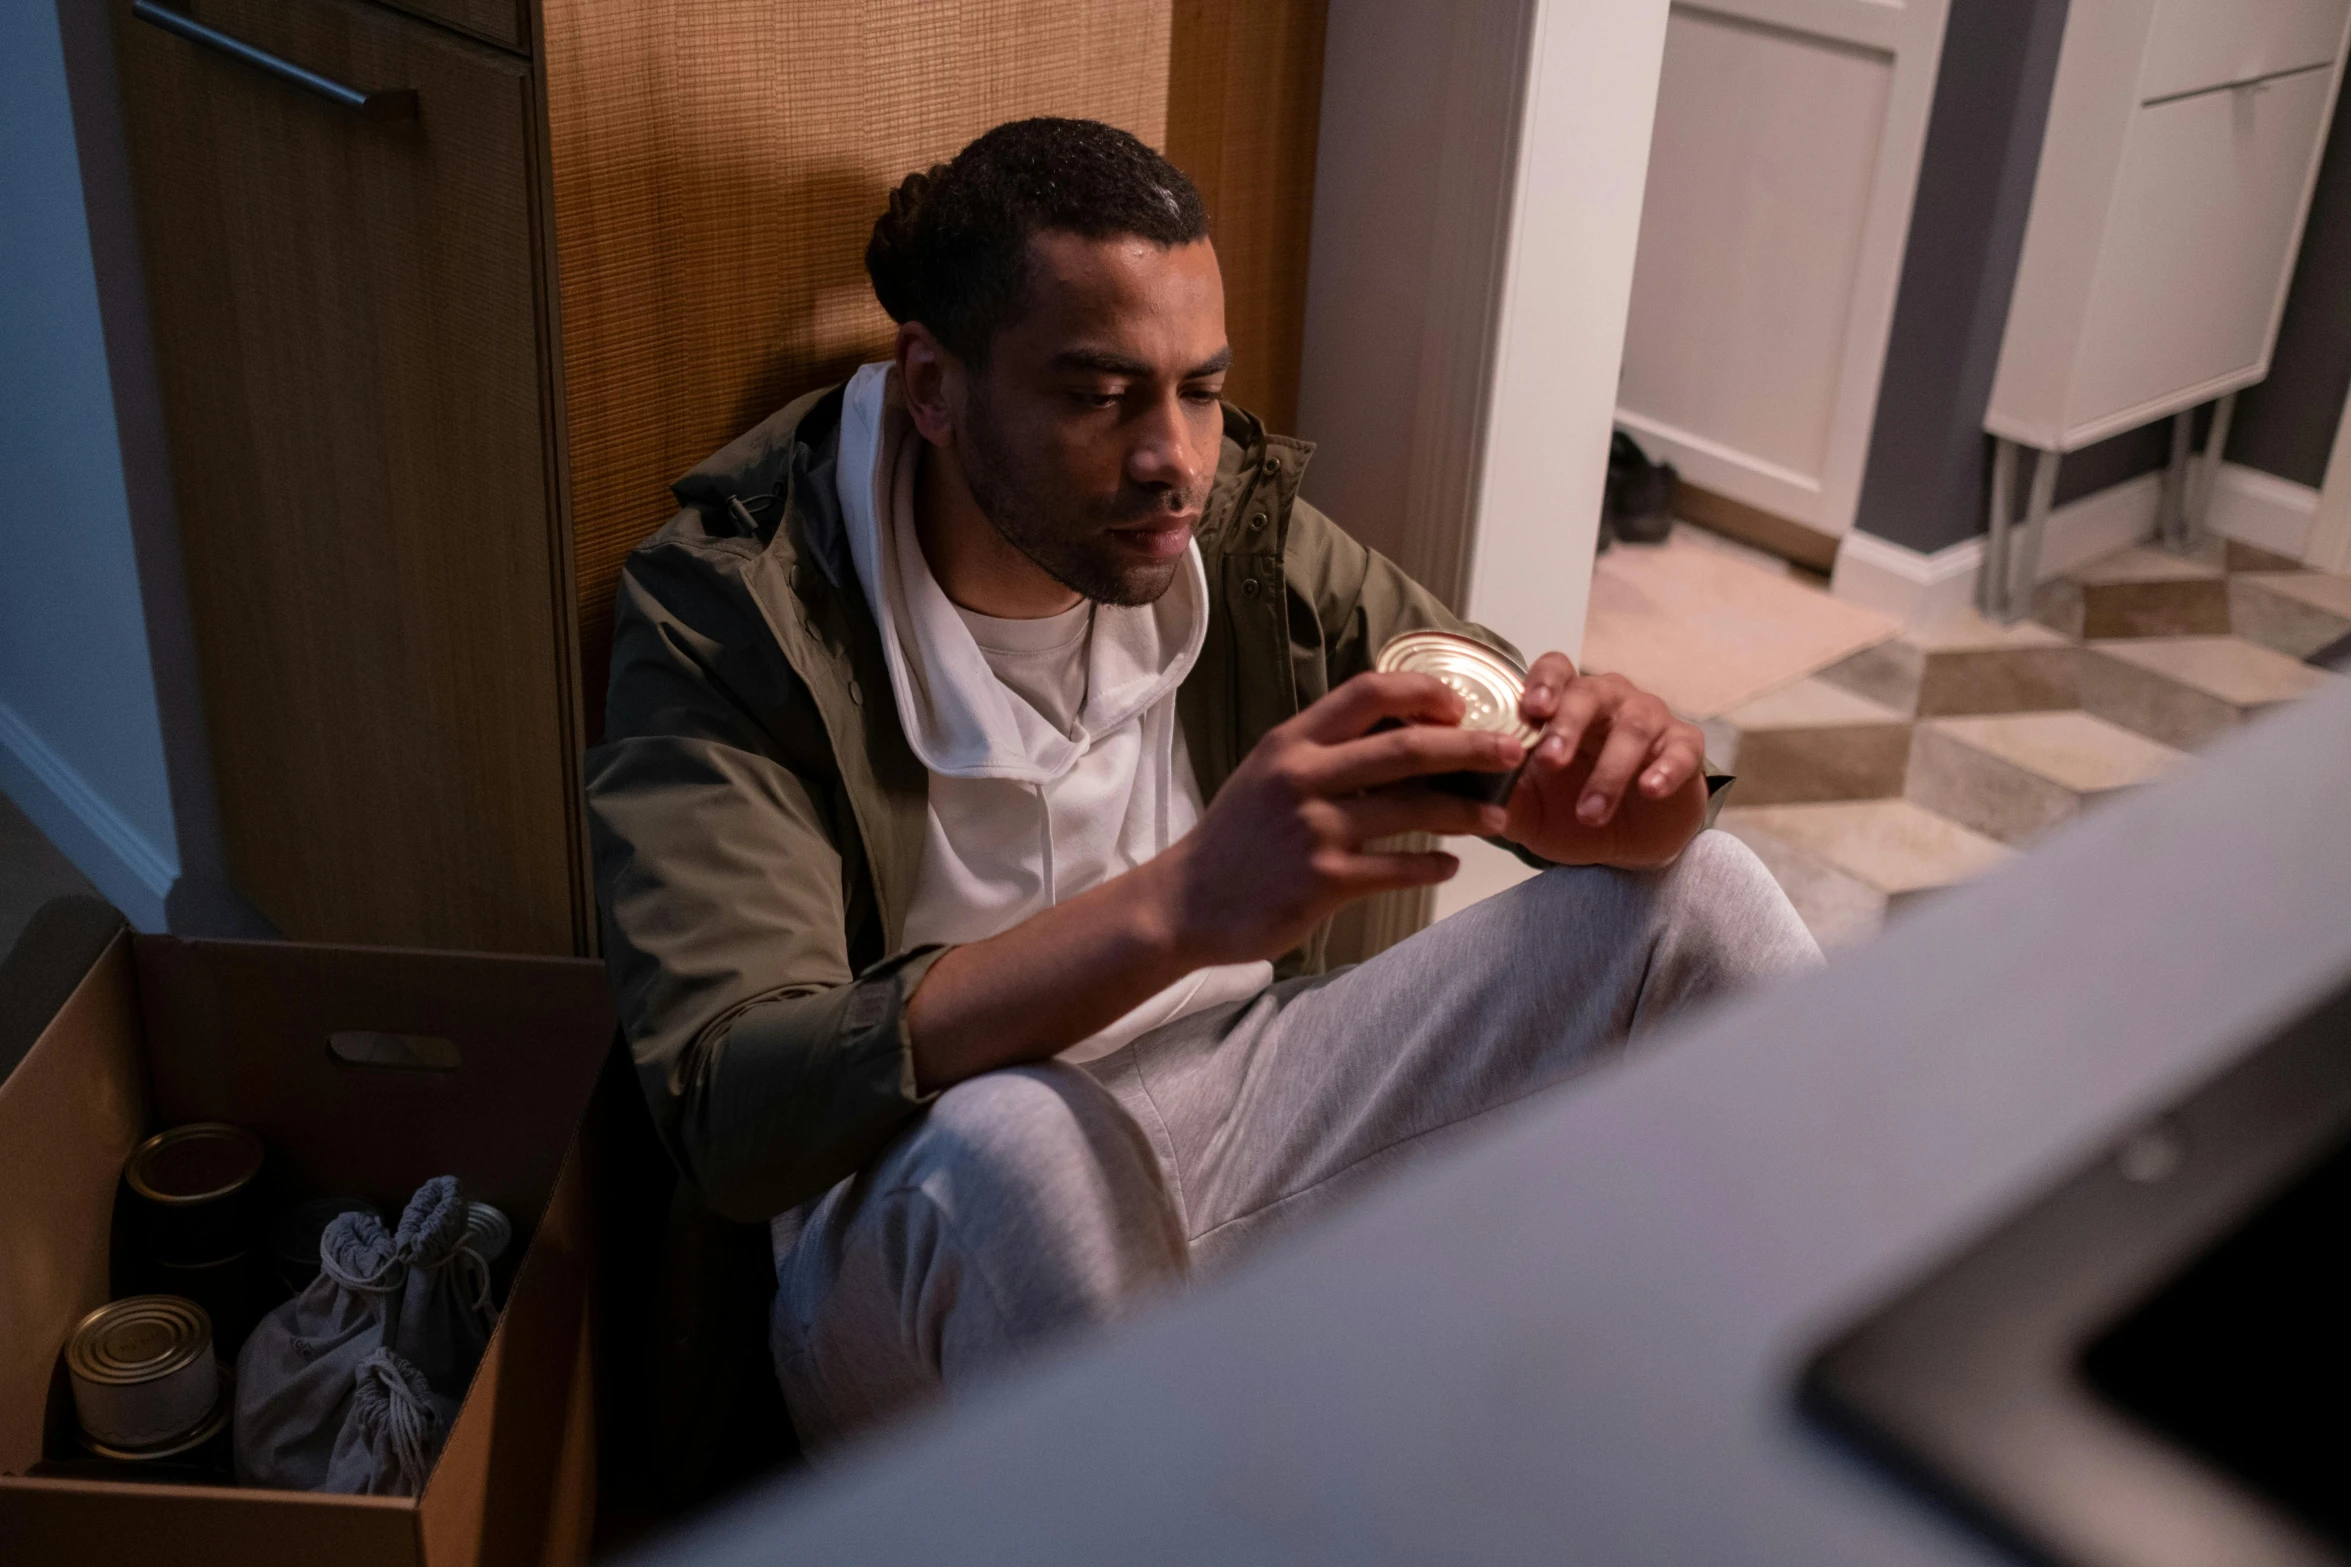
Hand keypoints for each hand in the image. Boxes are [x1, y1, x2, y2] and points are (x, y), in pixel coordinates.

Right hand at [1146, 671, 1522, 966]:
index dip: (1422, 692)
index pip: (1367, 693)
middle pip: (1406, 748)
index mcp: (1291, 743)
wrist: (1186, 901)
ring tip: (1496, 820)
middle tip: (1514, 753)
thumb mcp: (1268, 774)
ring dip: (1464, 814)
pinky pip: (1396, 870)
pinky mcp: (1322, 881)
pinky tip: (1447, 865)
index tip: (1460, 704)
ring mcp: (1313, 830)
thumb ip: (1323, 753)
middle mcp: (1302, 777)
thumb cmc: (1237, 837)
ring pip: (1411, 811)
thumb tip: (1400, 735)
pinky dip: (1429, 867)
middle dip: (1470, 748)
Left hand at [1505, 653, 1706, 867]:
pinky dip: (1665, 769)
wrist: (1628, 846)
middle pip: (1590, 693)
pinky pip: (1681, 749)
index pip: (1554, 670)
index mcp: (1566, 704)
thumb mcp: (1529, 812)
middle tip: (1550, 761)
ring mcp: (1649, 721)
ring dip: (1609, 771)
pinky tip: (1650, 789)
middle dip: (1568, 726)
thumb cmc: (1571, 812)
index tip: (1530, 710)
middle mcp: (1609, 701)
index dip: (1542, 683)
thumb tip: (1461, 787)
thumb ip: (1499, 797)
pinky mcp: (1684, 748)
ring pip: (1633, 728)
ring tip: (1590, 813)